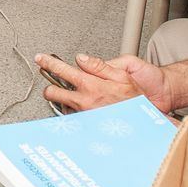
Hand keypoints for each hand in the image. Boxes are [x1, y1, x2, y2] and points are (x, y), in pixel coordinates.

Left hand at [35, 51, 175, 115]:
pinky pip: (73, 119)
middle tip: (53, 83)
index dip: (49, 62)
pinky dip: (75, 113)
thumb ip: (99, 65)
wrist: (146, 124)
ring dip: (65, 101)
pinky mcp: (86, 127)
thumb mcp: (123, 75)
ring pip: (62, 107)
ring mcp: (83, 116)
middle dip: (50, 87)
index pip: (62, 71)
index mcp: (91, 86)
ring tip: (79, 100)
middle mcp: (84, 102)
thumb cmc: (137, 100)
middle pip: (52, 93)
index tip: (41, 59)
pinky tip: (86, 111)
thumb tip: (81, 59)